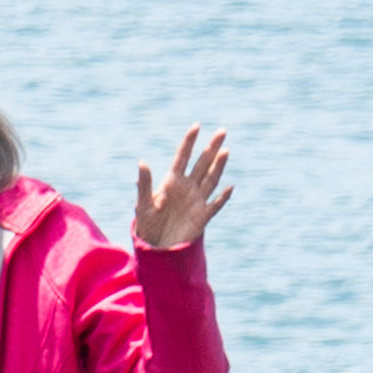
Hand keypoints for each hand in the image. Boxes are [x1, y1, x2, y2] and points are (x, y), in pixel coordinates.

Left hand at [131, 125, 235, 251]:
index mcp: (171, 182)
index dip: (189, 142)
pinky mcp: (202, 217)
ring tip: (225, 150)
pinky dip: (223, 197)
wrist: (156, 246)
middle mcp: (187, 188)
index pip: (182, 157)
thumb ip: (144, 184)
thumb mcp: (142, 204)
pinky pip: (215, 205)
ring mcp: (196, 201)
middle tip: (222, 131)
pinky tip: (230, 187)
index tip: (197, 126)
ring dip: (219, 166)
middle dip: (211, 147)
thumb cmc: (146, 224)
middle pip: (202, 163)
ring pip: (211, 179)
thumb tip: (142, 162)